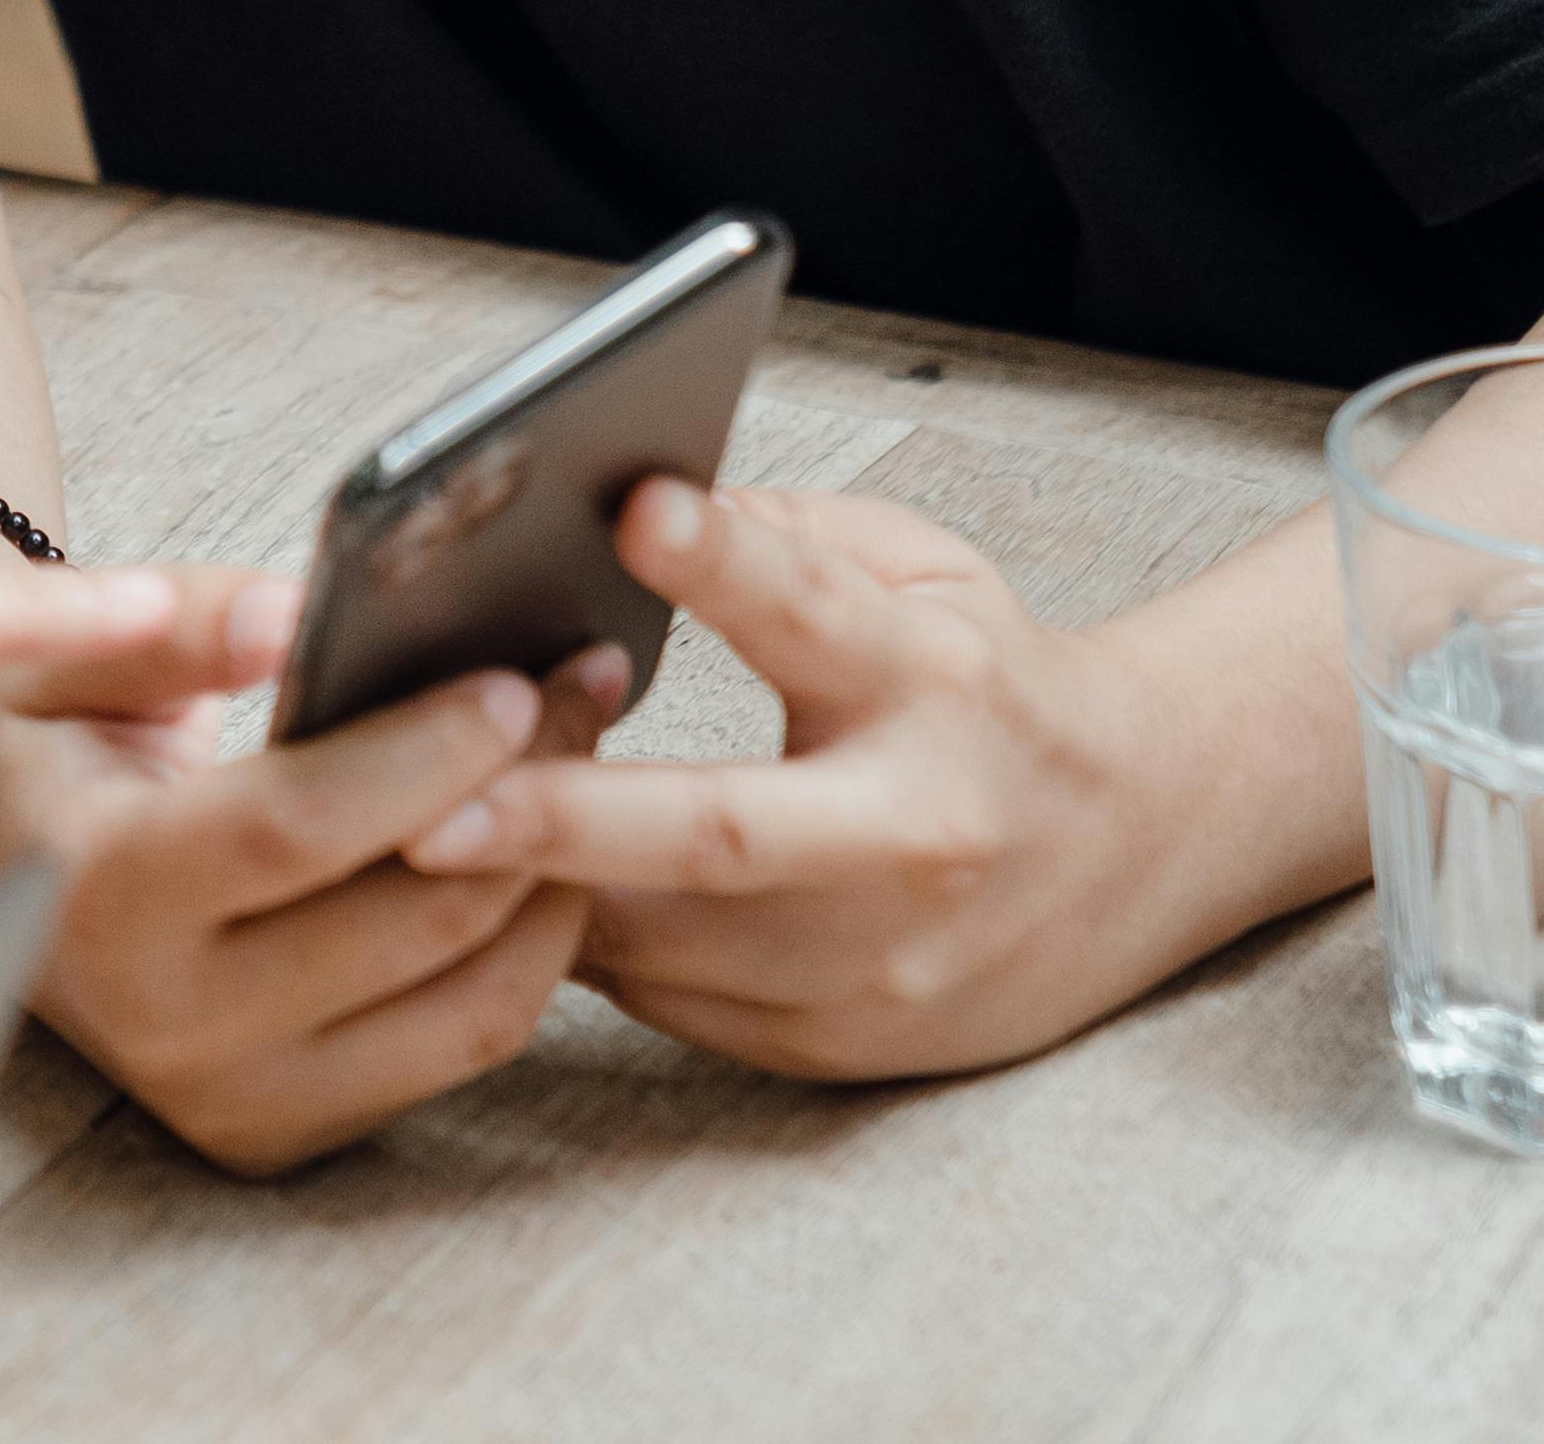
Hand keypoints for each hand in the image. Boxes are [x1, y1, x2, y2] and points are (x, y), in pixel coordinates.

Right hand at [0, 581, 621, 1172]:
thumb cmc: (28, 734)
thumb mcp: (57, 651)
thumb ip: (177, 625)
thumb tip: (299, 610)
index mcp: (89, 895)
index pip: (292, 829)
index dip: (420, 756)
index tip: (514, 680)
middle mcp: (160, 1023)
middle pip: (405, 924)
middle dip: (525, 798)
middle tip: (585, 686)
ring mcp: (228, 1096)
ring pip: (467, 1003)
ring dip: (555, 879)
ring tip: (586, 758)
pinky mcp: (283, 1129)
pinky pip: (460, 1044)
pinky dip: (527, 948)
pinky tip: (546, 849)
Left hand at [408, 478, 1195, 1079]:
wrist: (1140, 842)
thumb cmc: (987, 680)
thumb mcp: (916, 567)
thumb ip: (773, 531)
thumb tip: (604, 501)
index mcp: (934, 682)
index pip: (815, 614)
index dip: (722, 563)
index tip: (633, 509)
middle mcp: (915, 833)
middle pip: (724, 836)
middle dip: (565, 824)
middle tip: (422, 811)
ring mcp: (882, 960)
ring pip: (662, 941)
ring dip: (527, 892)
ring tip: (404, 838)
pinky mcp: (843, 1042)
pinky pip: (666, 998)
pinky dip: (576, 944)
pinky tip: (504, 893)